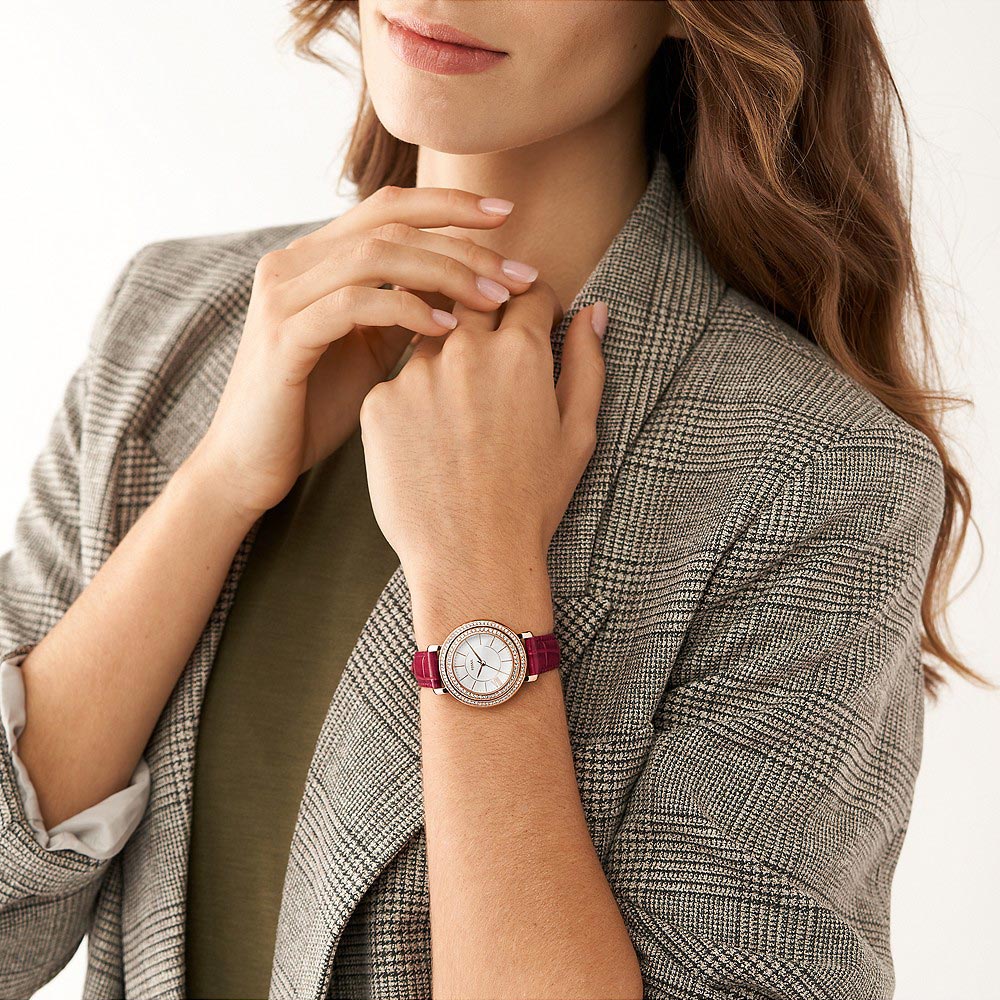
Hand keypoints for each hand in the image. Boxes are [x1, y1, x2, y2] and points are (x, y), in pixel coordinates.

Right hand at [186, 186, 539, 521]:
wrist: (251, 465)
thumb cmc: (314, 409)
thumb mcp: (369, 348)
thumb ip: (404, 309)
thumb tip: (465, 283)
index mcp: (316, 258)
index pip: (390, 207)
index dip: (450, 203)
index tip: (508, 215)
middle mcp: (294, 263)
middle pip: (390, 223)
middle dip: (463, 241)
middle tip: (517, 272)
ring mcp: (284, 296)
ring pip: (376, 255)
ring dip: (446, 273)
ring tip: (494, 302)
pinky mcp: (284, 336)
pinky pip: (354, 304)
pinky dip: (406, 310)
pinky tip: (447, 331)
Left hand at [359, 278, 606, 601]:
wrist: (471, 558)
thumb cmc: (532, 500)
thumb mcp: (578, 432)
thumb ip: (587, 362)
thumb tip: (594, 310)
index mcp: (520, 351)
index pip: (527, 292)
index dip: (537, 303)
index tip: (535, 321)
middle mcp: (464, 350)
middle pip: (471, 297)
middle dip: (486, 310)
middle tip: (493, 357)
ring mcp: (415, 375)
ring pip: (430, 340)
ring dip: (447, 358)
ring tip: (461, 418)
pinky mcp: (378, 403)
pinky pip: (398, 382)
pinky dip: (414, 399)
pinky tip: (429, 443)